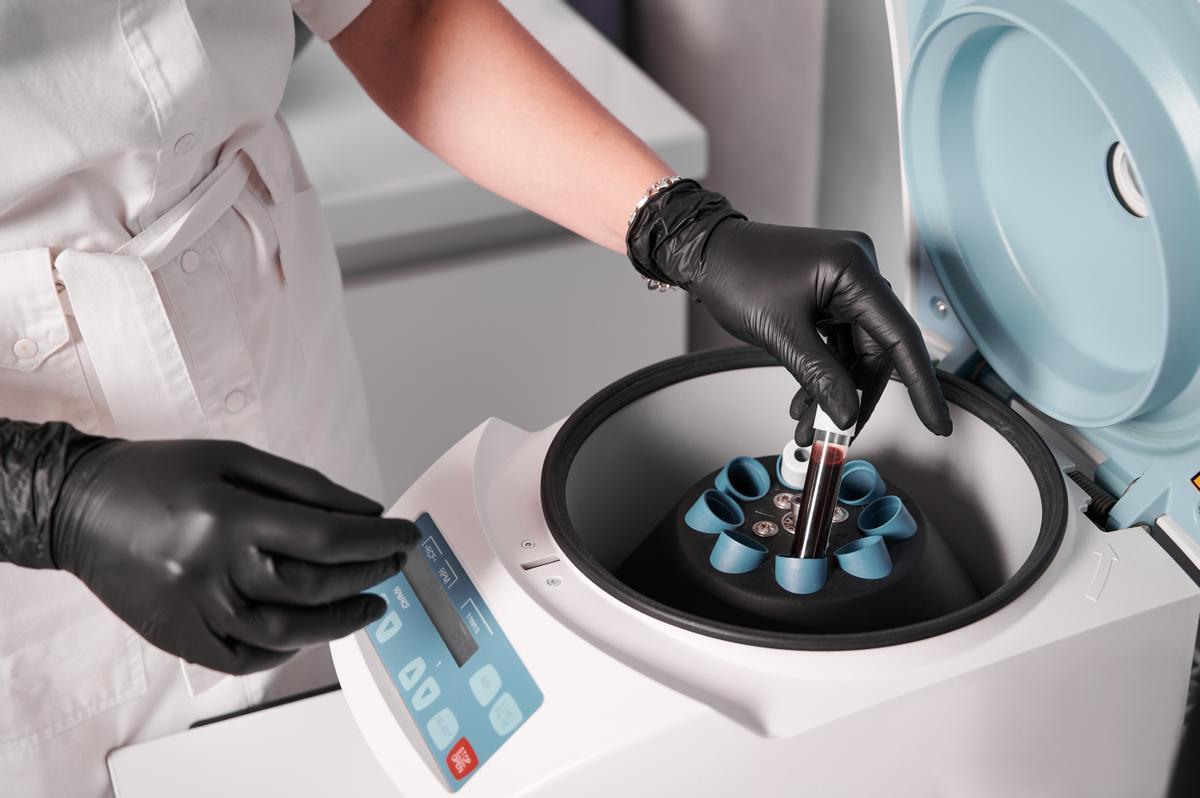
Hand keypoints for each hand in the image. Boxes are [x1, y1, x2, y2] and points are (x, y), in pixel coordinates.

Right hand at [51, 439, 418, 673]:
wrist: (79, 505)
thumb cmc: (160, 474)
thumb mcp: (236, 457)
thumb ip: (307, 487)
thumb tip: (367, 512)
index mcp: (229, 517)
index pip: (327, 538)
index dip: (378, 540)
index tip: (406, 535)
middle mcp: (212, 569)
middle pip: (314, 586)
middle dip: (368, 575)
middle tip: (394, 563)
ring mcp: (195, 611)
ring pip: (288, 632)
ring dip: (341, 620)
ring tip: (370, 601)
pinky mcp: (180, 639)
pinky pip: (246, 659)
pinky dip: (287, 650)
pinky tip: (313, 629)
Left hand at [626, 181, 951, 443]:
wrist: (704, 252)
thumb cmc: (736, 274)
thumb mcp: (780, 333)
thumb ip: (820, 375)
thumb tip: (848, 414)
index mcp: (853, 268)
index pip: (901, 336)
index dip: (922, 385)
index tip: (938, 422)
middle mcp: (857, 270)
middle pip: (876, 349)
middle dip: (856, 397)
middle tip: (840, 437)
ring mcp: (843, 282)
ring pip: (855, 351)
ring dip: (834, 391)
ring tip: (810, 429)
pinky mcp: (828, 293)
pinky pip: (838, 342)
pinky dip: (824, 373)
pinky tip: (805, 404)